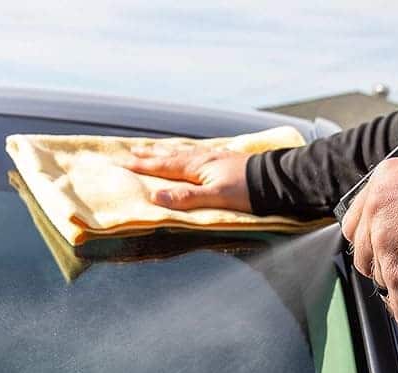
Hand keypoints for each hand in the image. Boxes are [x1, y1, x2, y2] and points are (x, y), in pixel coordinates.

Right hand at [124, 144, 252, 211]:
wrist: (275, 181)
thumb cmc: (247, 191)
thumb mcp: (215, 198)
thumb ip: (186, 197)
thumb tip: (155, 196)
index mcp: (197, 167)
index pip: (162, 167)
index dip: (141, 165)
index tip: (122, 162)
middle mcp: (202, 158)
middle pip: (170, 155)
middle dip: (149, 155)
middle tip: (130, 150)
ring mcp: (214, 157)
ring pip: (183, 152)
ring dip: (166, 151)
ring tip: (154, 148)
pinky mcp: (225, 159)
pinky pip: (198, 152)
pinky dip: (186, 151)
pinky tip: (190, 152)